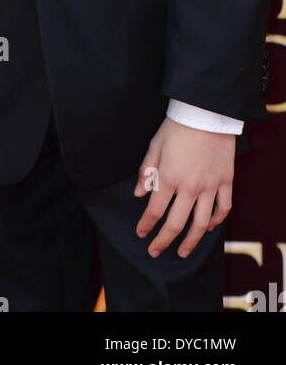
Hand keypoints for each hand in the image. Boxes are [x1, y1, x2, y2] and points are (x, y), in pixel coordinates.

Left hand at [134, 117, 234, 257]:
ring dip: (191, 241)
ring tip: (183, 251)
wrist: (206, 113)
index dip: (146, 225)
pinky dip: (216, 221)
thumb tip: (138, 193)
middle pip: (176, 223)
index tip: (141, 233)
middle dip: (164, 240)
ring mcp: (210, 186)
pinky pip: (223, 208)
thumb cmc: (177, 127)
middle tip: (155, 251)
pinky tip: (209, 227)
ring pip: (202, 224)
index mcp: (169, 177)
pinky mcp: (225, 182)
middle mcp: (190, 187)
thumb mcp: (154, 146)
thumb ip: (146, 171)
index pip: (154, 210)